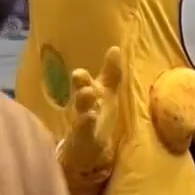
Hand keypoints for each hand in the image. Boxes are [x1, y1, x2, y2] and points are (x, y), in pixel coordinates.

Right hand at [64, 47, 123, 175]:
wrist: (85, 147)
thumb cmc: (98, 113)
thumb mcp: (107, 93)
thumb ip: (111, 72)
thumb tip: (115, 47)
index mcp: (92, 92)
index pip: (94, 76)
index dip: (104, 66)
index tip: (113, 50)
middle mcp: (85, 103)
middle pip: (81, 88)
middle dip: (80, 80)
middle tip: (80, 74)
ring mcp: (82, 119)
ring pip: (81, 107)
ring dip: (83, 99)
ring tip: (88, 92)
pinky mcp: (83, 137)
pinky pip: (83, 128)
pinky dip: (86, 121)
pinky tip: (90, 116)